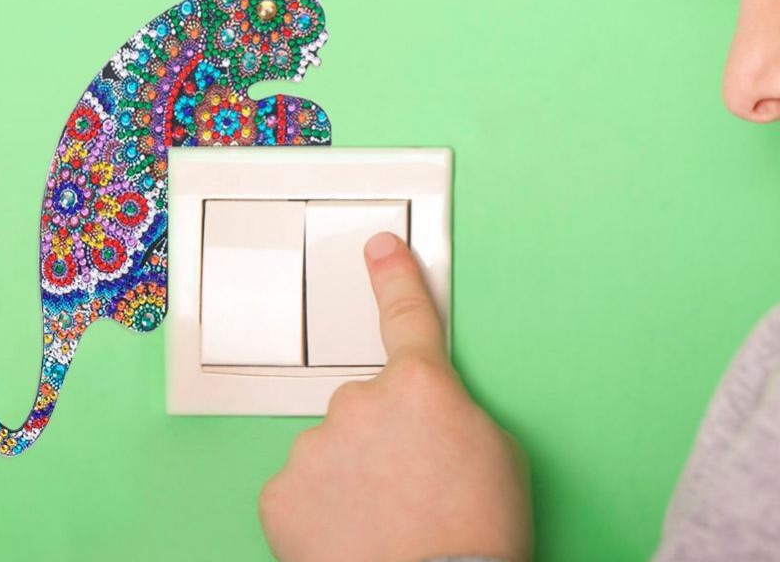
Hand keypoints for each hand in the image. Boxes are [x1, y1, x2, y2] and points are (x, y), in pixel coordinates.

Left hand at [257, 230, 533, 561]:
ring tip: (381, 521)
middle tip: (408, 487)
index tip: (380, 246)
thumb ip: (452, 408)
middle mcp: (361, 401)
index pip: (408, 315)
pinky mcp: (282, 493)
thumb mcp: (497, 451)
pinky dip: (318, 510)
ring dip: (349, 474)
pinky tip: (347, 536)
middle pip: (365, 404)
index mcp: (420, 384)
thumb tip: (428, 413)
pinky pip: (300, 488)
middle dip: (380, 436)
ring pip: (331, 447)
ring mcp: (316, 446)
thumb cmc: (480, 533)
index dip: (394, 277)